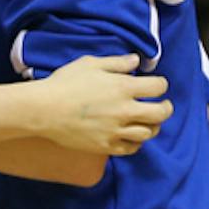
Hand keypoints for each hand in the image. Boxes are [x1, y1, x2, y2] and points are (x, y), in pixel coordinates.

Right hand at [37, 54, 172, 154]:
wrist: (43, 109)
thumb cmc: (64, 83)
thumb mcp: (88, 64)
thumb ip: (116, 62)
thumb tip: (136, 60)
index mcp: (122, 87)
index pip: (158, 87)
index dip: (161, 84)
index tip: (157, 84)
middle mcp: (125, 110)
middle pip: (160, 113)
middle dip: (166, 108)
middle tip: (163, 105)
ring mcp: (116, 130)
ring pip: (149, 132)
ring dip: (152, 125)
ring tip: (148, 121)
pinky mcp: (107, 145)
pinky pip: (132, 148)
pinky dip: (136, 141)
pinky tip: (130, 134)